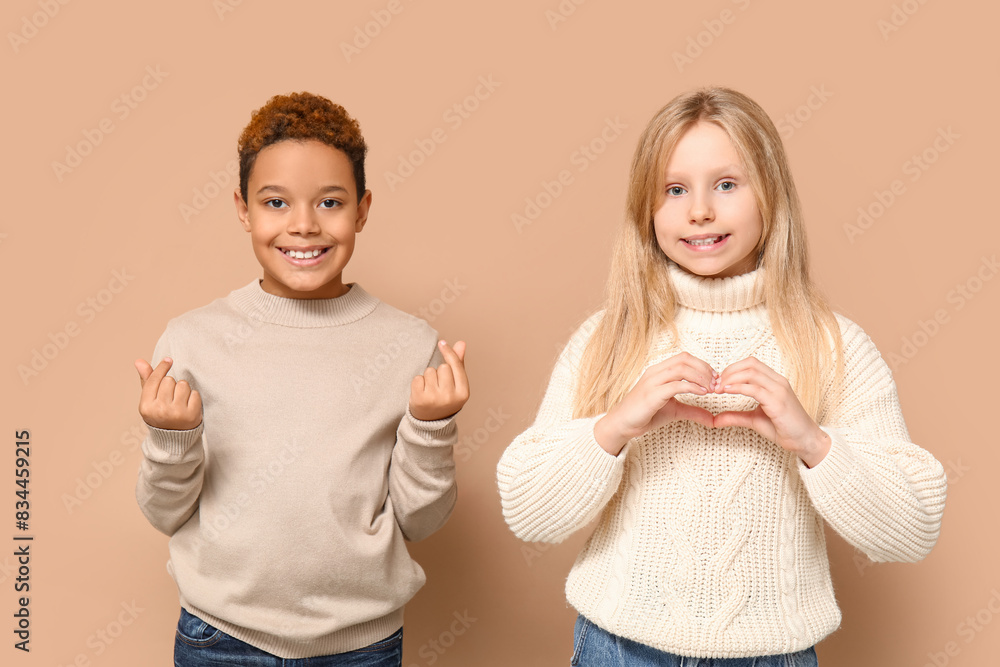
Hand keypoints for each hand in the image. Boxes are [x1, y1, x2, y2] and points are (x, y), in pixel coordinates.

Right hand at [134, 357, 203, 429]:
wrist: (174, 440)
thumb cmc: (161, 415)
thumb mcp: (150, 401)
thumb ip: (147, 380)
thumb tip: (139, 361)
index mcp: (146, 407)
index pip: (154, 380)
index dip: (162, 367)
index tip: (169, 360)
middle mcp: (160, 410)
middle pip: (169, 380)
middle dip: (171, 385)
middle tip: (170, 398)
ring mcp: (176, 413)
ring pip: (183, 385)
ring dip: (183, 390)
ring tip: (179, 402)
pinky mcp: (192, 415)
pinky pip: (194, 393)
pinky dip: (193, 398)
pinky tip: (188, 407)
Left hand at [409, 341, 469, 420]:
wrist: (431, 423)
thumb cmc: (446, 399)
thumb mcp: (457, 385)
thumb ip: (458, 364)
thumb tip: (461, 343)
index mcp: (463, 393)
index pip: (456, 366)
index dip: (449, 352)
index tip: (441, 342)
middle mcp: (450, 397)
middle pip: (443, 367)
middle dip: (439, 371)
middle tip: (439, 385)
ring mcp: (434, 399)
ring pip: (429, 371)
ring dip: (428, 377)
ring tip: (431, 390)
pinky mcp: (419, 400)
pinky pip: (417, 378)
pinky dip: (418, 382)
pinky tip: (422, 392)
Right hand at [594, 352, 715, 455]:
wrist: (622, 424)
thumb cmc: (645, 415)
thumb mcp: (674, 411)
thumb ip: (693, 411)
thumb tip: (713, 418)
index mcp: (660, 371)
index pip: (684, 358)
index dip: (703, 365)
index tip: (716, 379)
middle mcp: (656, 372)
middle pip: (684, 359)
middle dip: (705, 369)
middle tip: (717, 383)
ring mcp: (653, 382)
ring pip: (681, 369)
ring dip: (700, 377)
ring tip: (711, 389)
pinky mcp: (652, 394)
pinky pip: (675, 385)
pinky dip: (692, 387)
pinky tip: (702, 393)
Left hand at [711, 356, 829, 466]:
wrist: (804, 441)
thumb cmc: (783, 429)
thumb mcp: (753, 420)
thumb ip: (735, 417)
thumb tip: (714, 419)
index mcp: (774, 381)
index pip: (751, 364)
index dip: (732, 369)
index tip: (719, 382)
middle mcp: (778, 382)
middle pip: (750, 364)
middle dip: (729, 371)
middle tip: (715, 385)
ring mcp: (779, 390)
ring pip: (751, 372)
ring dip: (731, 378)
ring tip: (719, 389)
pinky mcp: (778, 402)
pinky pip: (755, 388)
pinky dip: (738, 387)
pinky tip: (727, 391)